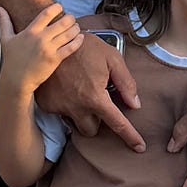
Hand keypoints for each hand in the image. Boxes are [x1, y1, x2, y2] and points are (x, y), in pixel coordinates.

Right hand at [0, 3, 84, 94]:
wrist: (16, 80)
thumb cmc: (11, 59)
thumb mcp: (5, 39)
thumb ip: (4, 22)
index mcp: (30, 31)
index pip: (46, 14)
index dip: (56, 8)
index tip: (60, 7)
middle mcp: (41, 38)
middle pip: (63, 22)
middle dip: (70, 18)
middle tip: (71, 18)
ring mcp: (49, 49)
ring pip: (69, 34)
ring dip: (75, 28)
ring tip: (76, 27)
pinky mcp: (55, 59)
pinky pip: (71, 47)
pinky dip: (78, 41)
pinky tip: (81, 37)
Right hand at [37, 22, 143, 151]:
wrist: (52, 40)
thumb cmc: (84, 46)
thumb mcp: (111, 57)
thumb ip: (125, 83)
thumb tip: (135, 104)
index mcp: (95, 97)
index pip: (117, 124)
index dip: (130, 137)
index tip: (139, 147)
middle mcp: (77, 107)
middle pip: (92, 130)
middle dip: (98, 121)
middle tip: (98, 102)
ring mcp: (59, 107)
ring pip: (75, 124)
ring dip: (82, 115)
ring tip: (81, 93)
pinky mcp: (47, 104)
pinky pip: (60, 113)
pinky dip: (66, 104)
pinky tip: (66, 87)